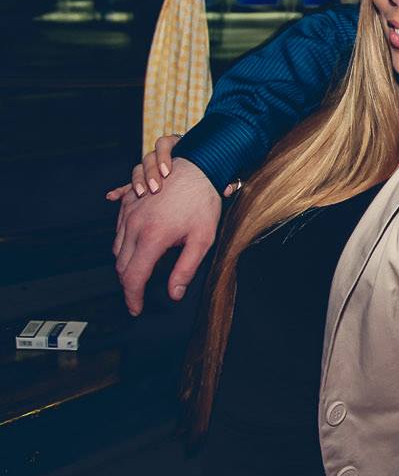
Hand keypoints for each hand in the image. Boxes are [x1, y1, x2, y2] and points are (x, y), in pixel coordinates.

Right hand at [105, 134, 238, 200]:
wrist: (211, 162)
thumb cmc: (216, 170)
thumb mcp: (220, 171)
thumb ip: (223, 178)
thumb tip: (228, 188)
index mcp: (179, 147)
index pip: (165, 144)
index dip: (164, 157)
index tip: (167, 173)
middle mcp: (162, 155)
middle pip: (149, 158)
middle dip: (150, 173)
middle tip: (156, 188)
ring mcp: (152, 167)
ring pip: (140, 168)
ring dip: (139, 180)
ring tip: (143, 193)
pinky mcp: (145, 181)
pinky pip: (130, 183)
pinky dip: (122, 189)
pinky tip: (112, 197)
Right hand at [110, 157, 221, 315]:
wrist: (198, 167)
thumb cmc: (204, 203)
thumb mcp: (202, 240)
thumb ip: (185, 269)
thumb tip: (174, 294)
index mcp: (152, 238)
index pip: (133, 278)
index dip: (133, 297)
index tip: (136, 309)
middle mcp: (134, 225)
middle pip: (122, 265)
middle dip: (129, 284)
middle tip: (139, 295)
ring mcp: (128, 212)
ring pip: (117, 248)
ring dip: (125, 264)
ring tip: (140, 273)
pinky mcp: (127, 202)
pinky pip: (118, 229)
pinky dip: (123, 243)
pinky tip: (135, 248)